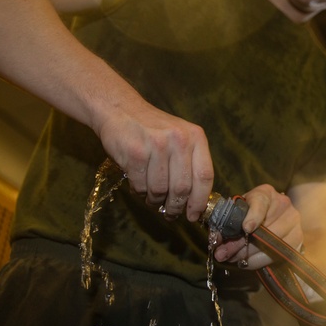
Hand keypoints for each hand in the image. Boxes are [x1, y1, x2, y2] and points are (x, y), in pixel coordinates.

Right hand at [95, 101, 214, 222]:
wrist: (121, 110)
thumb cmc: (153, 129)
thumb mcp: (180, 137)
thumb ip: (190, 164)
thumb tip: (195, 202)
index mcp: (196, 137)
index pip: (205, 176)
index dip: (200, 200)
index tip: (194, 215)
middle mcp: (179, 140)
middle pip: (183, 188)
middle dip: (176, 206)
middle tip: (171, 213)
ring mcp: (157, 146)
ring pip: (160, 190)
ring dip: (155, 200)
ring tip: (152, 199)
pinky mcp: (135, 153)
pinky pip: (141, 186)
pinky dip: (140, 193)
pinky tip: (139, 187)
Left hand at [212, 184, 302, 268]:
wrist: (269, 218)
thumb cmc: (247, 213)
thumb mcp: (236, 213)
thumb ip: (227, 224)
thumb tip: (217, 240)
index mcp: (266, 193)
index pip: (261, 202)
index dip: (254, 215)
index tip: (246, 228)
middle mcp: (284, 205)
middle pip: (265, 229)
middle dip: (241, 245)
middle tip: (223, 254)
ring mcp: (294, 223)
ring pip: (271, 245)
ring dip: (249, 255)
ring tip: (234, 259)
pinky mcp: (297, 240)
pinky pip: (278, 256)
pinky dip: (259, 261)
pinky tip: (247, 261)